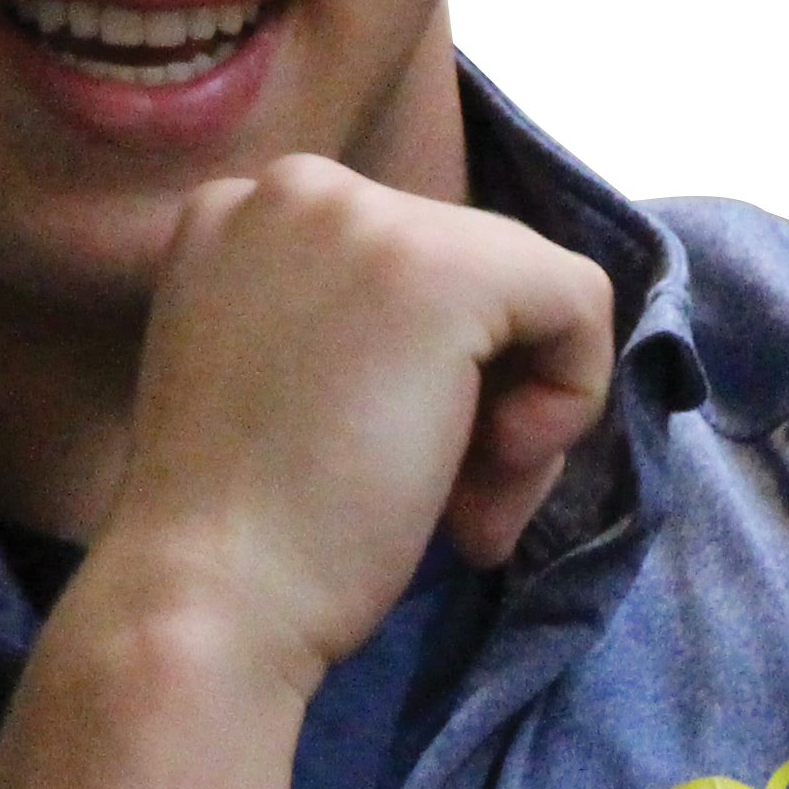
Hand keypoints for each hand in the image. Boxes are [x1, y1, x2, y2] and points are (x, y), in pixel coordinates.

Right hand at [86, 156, 617, 691]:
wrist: (209, 601)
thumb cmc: (245, 533)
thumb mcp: (285, 381)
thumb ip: (364, 328)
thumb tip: (498, 346)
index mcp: (241, 210)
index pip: (403, 263)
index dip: (430, 372)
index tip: (387, 464)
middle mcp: (295, 187)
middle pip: (470, 269)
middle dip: (483, 396)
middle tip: (447, 510)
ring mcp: (366, 216)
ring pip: (528, 288)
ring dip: (519, 416)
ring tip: (464, 512)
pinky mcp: (444, 268)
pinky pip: (579, 300)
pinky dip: (572, 396)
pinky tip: (500, 467)